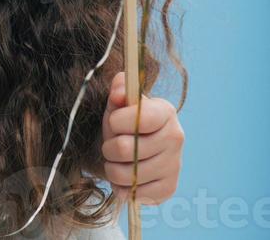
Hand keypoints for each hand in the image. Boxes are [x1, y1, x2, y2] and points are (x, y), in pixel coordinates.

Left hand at [101, 70, 184, 204]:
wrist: (137, 147)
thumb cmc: (126, 121)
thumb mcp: (120, 102)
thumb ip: (119, 90)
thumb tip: (119, 92)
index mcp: (165, 111)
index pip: (140, 118)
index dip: (117, 121)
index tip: (113, 121)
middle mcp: (175, 138)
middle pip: (126, 149)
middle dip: (109, 148)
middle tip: (110, 146)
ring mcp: (174, 165)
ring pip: (128, 174)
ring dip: (112, 169)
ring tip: (115, 162)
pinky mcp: (169, 188)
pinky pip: (136, 193)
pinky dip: (122, 188)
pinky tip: (125, 178)